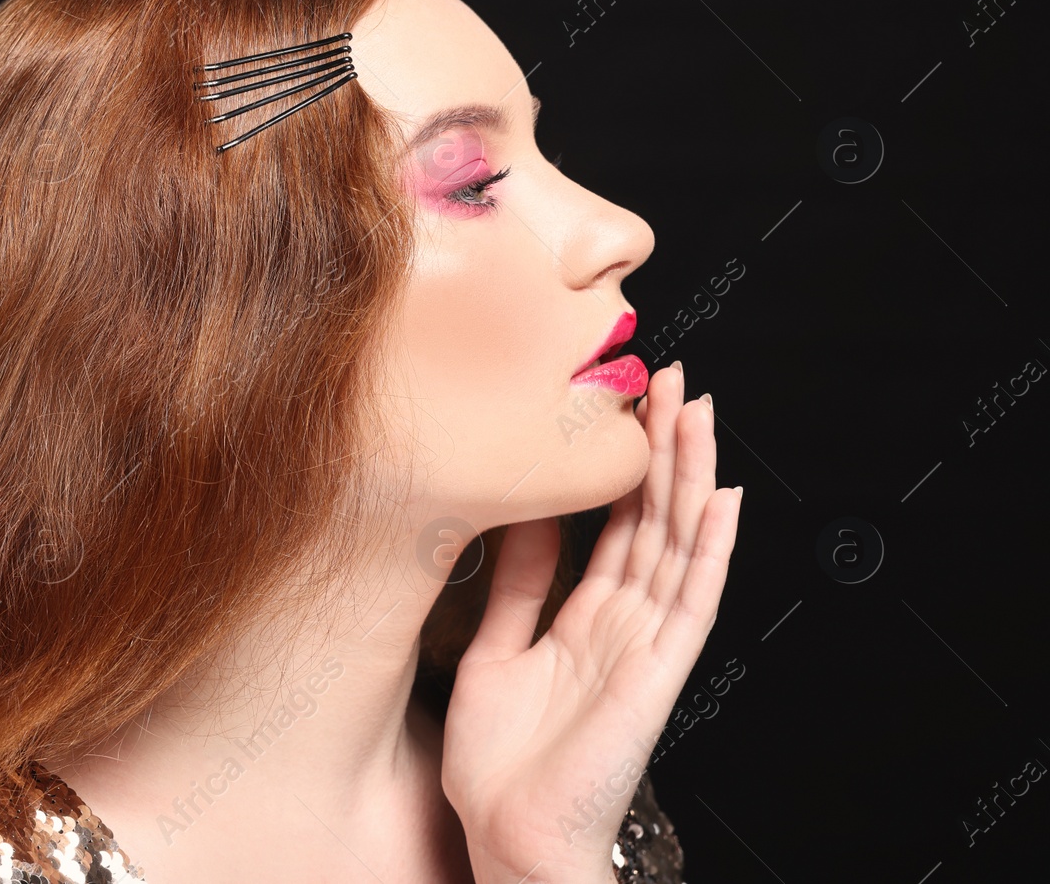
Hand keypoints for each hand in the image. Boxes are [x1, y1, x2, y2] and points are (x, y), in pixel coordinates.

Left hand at [440, 363, 741, 883]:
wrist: (508, 836)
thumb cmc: (500, 766)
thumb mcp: (495, 648)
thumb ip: (515, 585)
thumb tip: (524, 514)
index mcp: (583, 620)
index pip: (616, 525)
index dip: (625, 466)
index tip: (626, 406)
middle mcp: (622, 625)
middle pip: (653, 521)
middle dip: (664, 451)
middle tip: (670, 382)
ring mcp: (644, 646)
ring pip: (677, 544)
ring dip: (690, 476)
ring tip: (697, 412)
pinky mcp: (656, 673)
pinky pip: (691, 601)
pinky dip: (710, 550)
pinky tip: (723, 501)